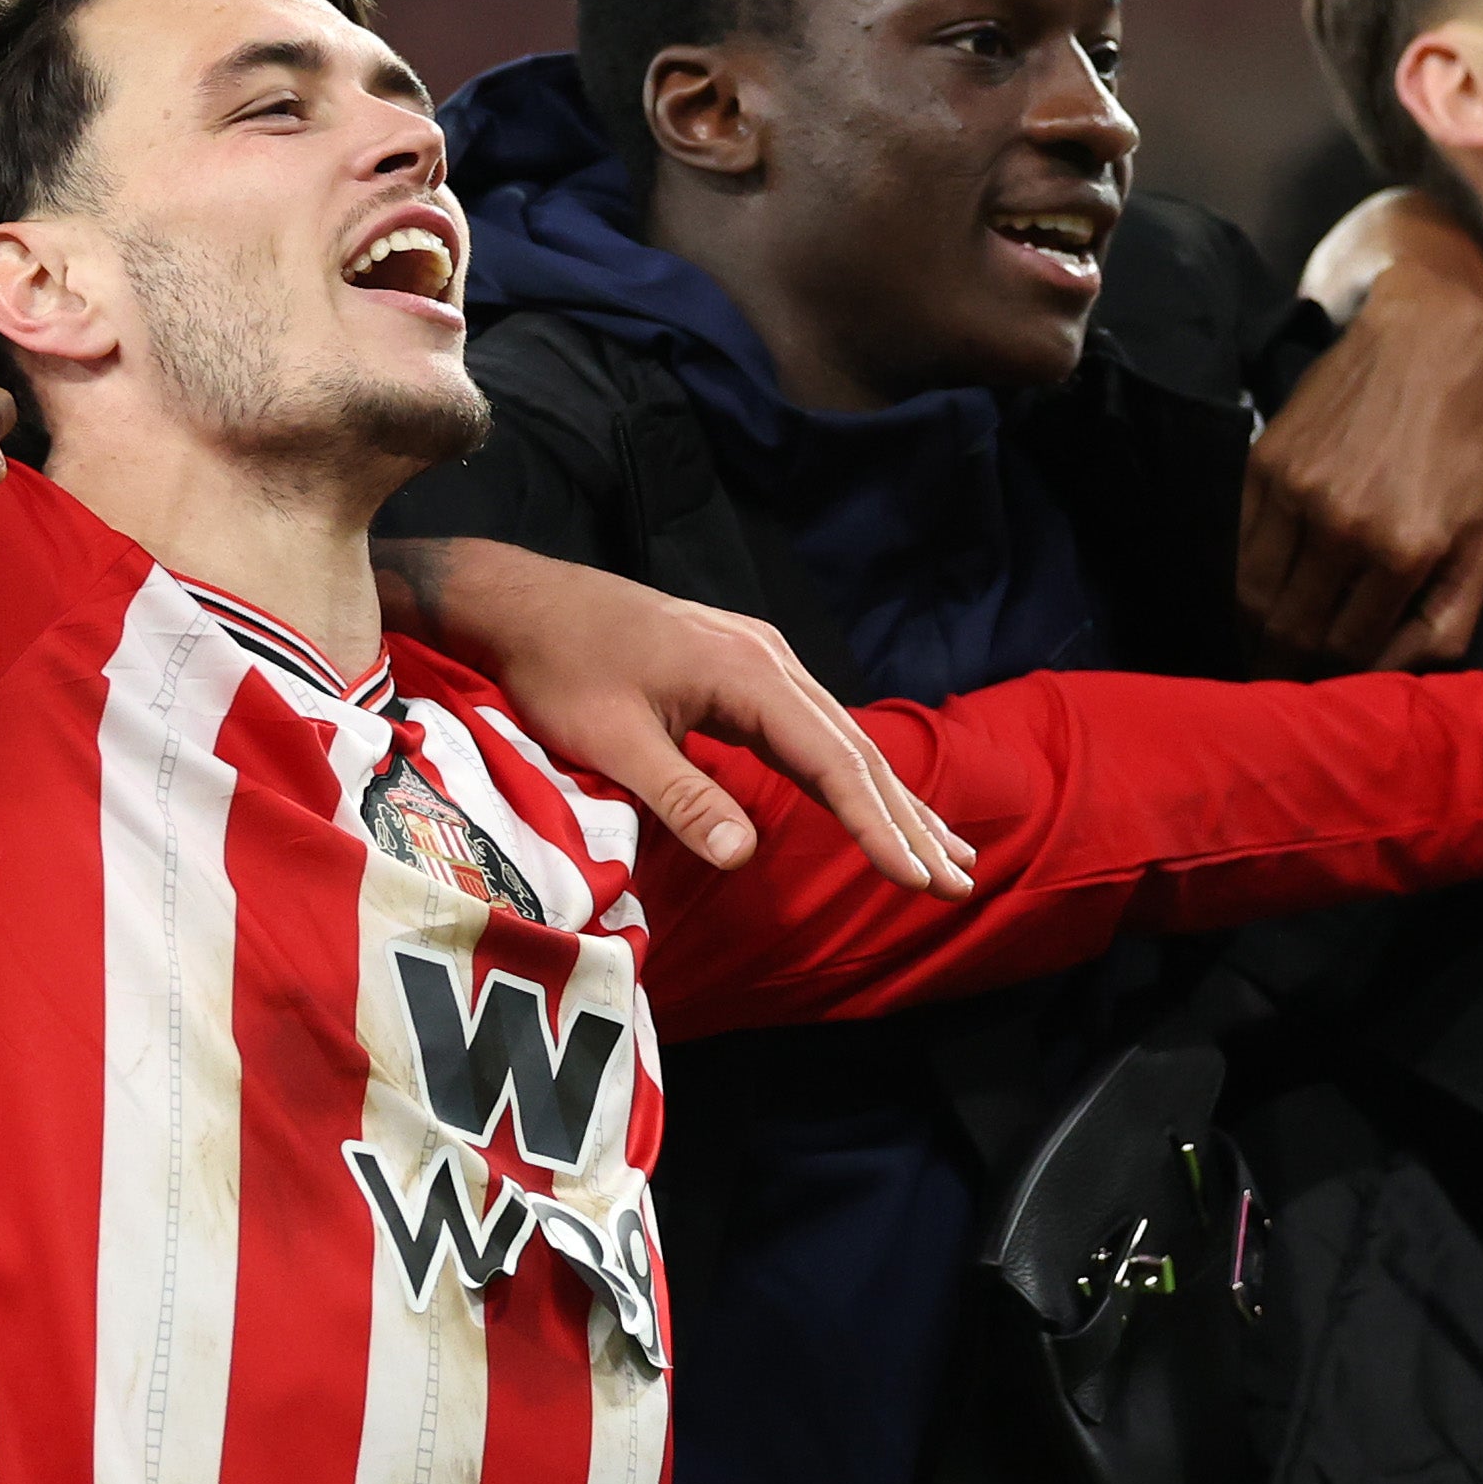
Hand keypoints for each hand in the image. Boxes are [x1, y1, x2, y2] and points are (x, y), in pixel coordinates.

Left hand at [378, 538, 976, 894]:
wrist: (523, 601)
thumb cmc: (558, 668)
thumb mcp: (611, 740)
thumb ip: (681, 797)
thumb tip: (745, 857)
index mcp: (749, 673)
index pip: (834, 761)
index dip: (879, 825)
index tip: (919, 878)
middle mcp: (770, 660)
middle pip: (855, 750)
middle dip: (909, 820)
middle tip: (959, 882)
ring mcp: (760, 661)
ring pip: (842, 738)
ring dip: (892, 799)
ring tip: (949, 852)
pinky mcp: (743, 670)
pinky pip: (812, 729)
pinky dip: (851, 773)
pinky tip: (876, 801)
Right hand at [1244, 256, 1482, 667]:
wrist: (1424, 347)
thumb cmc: (1464, 451)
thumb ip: (1448, 622)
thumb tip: (1387, 680)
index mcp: (1407, 550)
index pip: (1348, 649)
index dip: (1331, 681)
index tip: (1320, 694)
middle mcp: (1346, 525)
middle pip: (1292, 630)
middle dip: (1281, 669)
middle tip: (1275, 686)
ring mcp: (1297, 492)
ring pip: (1254, 596)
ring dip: (1252, 634)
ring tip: (1259, 651)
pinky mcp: (1263, 464)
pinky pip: (1239, 548)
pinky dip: (1242, 583)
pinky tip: (1254, 598)